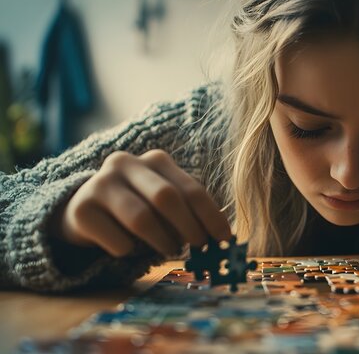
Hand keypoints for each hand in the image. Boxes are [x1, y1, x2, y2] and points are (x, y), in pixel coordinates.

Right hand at [58, 149, 231, 256]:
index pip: (191, 188)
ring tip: (169, 250)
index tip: (224, 239)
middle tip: (198, 247)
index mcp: (156, 160)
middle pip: (166, 198)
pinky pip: (117, 240)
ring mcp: (100, 183)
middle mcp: (126, 163)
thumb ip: (190, 213)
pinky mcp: (81, 209)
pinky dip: (130, 251)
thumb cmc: (138, 209)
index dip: (211, 216)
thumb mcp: (164, 203)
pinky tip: (129, 247)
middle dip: (188, 227)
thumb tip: (221, 239)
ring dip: (162, 241)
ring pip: (141, 218)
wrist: (84, 212)